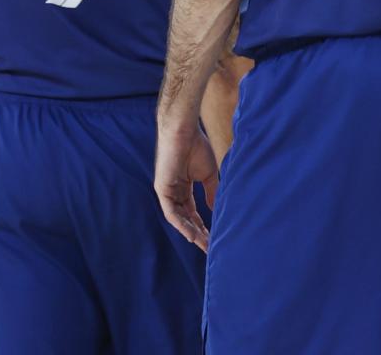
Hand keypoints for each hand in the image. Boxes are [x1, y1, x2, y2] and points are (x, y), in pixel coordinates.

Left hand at [154, 123, 218, 250]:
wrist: (185, 132)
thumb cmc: (197, 148)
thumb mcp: (208, 175)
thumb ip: (211, 193)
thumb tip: (218, 211)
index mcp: (184, 189)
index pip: (193, 213)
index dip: (204, 226)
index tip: (215, 238)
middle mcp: (174, 193)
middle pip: (186, 219)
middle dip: (199, 234)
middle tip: (210, 247)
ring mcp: (167, 193)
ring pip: (179, 219)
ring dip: (191, 232)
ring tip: (203, 244)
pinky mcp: (162, 190)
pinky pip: (172, 212)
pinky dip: (182, 224)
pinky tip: (192, 234)